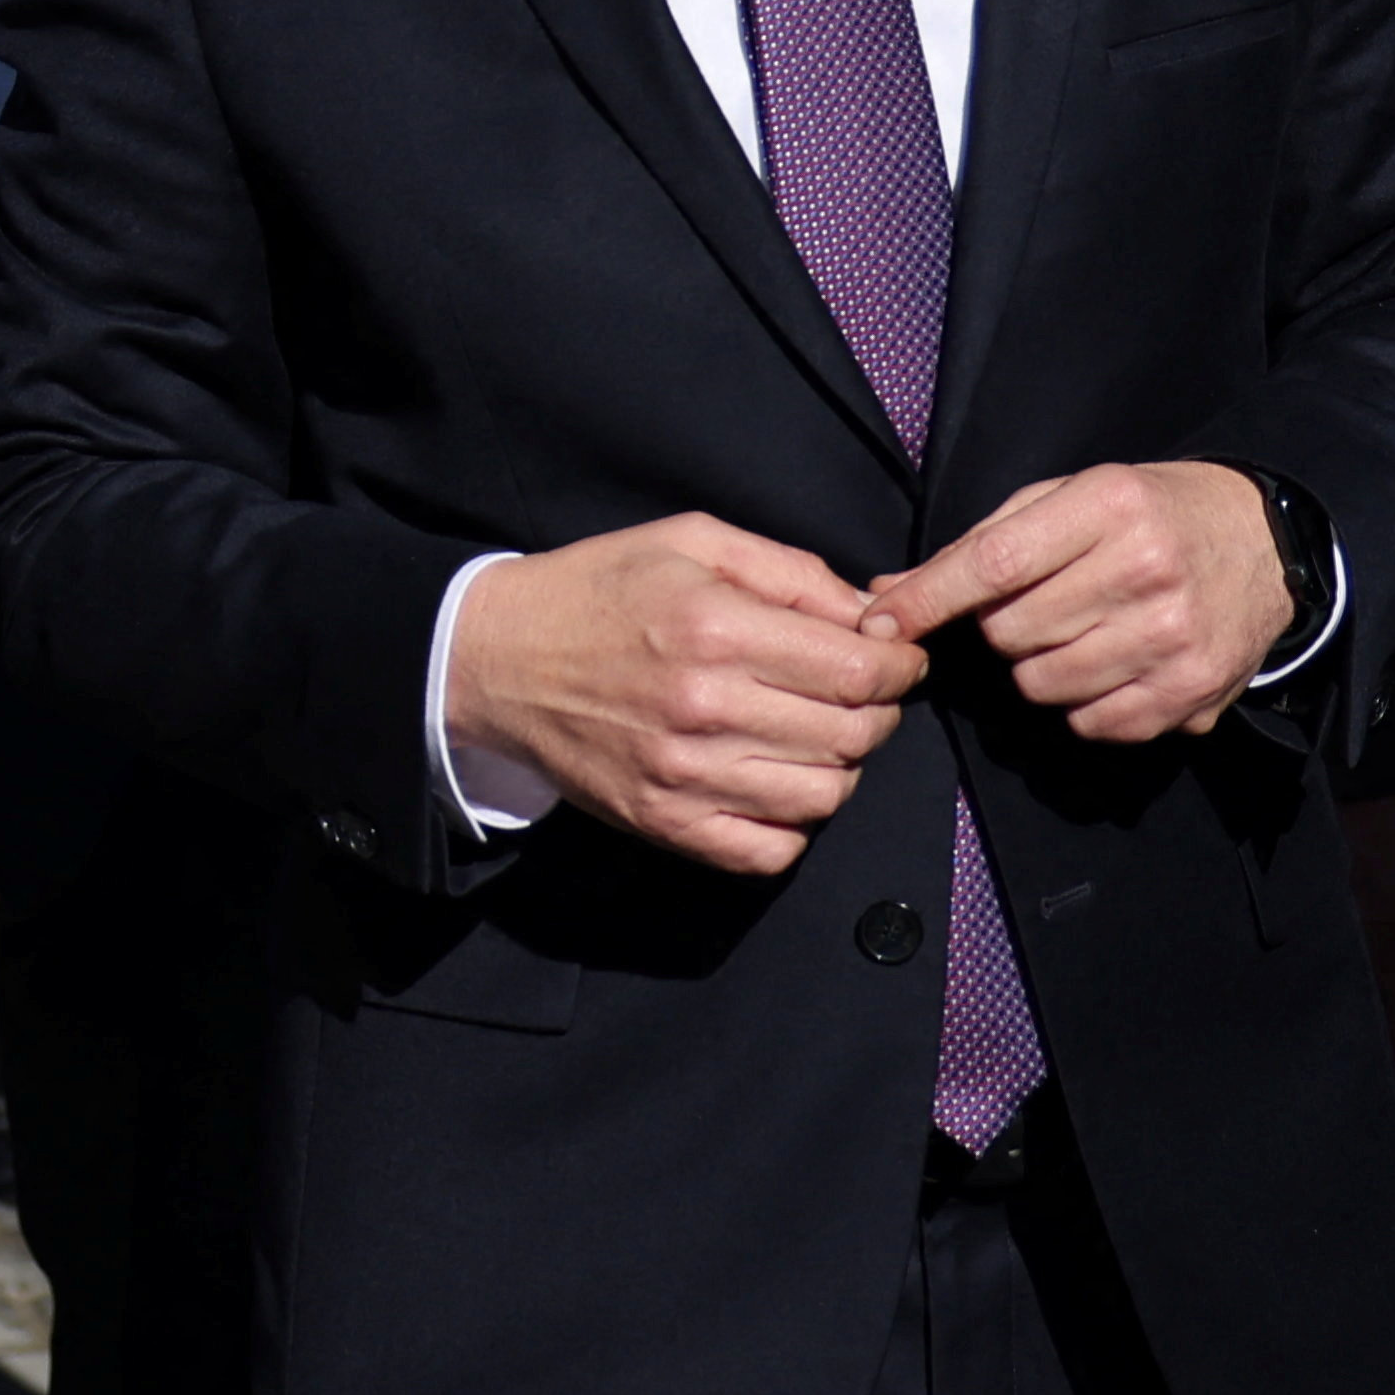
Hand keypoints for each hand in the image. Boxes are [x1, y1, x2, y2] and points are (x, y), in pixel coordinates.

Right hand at [440, 519, 920, 875]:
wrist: (494, 659)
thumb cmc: (597, 591)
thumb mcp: (690, 543)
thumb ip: (789, 572)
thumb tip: (871, 617)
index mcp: (715, 628)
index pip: (859, 670)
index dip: (900, 666)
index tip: (895, 658)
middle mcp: (703, 707)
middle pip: (853, 733)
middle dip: (876, 711)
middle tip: (854, 693)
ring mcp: (682, 776)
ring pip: (825, 795)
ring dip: (838, 766)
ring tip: (811, 735)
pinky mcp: (663, 824)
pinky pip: (771, 851)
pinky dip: (791, 823)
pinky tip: (773, 782)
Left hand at [869, 462, 1290, 742]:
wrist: (1263, 541)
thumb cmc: (1147, 513)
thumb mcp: (1070, 497)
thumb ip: (981, 544)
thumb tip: (887, 593)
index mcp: (1109, 507)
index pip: (993, 564)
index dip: (927, 599)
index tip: (880, 621)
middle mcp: (1147, 571)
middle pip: (1011, 633)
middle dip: (1003, 627)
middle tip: (1041, 604)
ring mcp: (1174, 636)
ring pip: (1043, 685)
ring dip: (1039, 668)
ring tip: (1078, 633)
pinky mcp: (1193, 690)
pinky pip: (1092, 723)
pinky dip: (1084, 704)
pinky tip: (1112, 665)